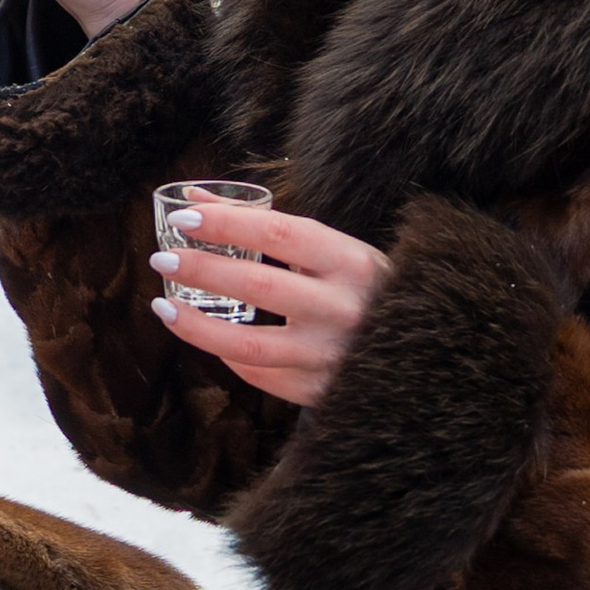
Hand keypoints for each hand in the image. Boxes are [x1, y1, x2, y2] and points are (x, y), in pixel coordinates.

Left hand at [149, 198, 387, 404]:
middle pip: (256, 285)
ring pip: (248, 344)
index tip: (183, 216)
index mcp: (352, 261)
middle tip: (163, 256)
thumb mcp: (333, 250)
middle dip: (201, 269)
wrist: (427, 352)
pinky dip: (229, 356)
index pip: (277, 233)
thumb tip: (195, 197)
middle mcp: (346, 309)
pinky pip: (262, 376)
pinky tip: (208, 337)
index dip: (225, 223)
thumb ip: (267, 225)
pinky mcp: (323, 392)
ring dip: (197, 325)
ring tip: (163, 306)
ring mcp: (334, 357)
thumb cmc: (366, 289)